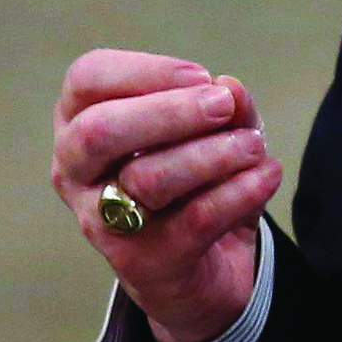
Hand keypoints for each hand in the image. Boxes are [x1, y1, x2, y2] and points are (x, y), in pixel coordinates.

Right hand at [53, 48, 283, 341]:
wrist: (204, 271)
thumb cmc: (195, 184)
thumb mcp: (215, 134)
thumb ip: (224, 106)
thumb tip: (230, 88)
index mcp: (79, 124)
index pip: (87, 80)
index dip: (144, 71)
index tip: (200, 75)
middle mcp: (74, 173)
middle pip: (99, 132)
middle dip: (170, 112)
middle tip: (223, 106)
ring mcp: (101, 223)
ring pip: (147, 179)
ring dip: (213, 154)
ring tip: (254, 146)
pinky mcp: (141, 263)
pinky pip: (194, 219)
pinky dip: (240, 191)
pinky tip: (267, 175)